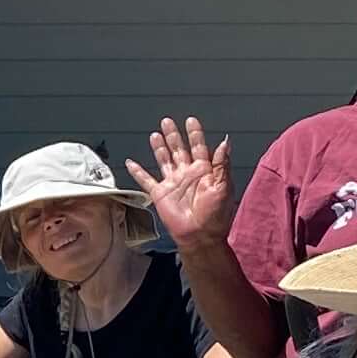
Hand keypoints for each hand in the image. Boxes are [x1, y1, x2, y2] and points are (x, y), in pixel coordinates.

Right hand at [142, 118, 234, 248]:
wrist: (200, 236)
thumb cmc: (215, 216)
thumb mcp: (223, 187)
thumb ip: (222, 164)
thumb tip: (225, 143)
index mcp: (204, 171)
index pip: (198, 147)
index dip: (194, 133)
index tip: (191, 121)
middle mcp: (187, 174)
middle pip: (179, 149)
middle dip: (173, 135)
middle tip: (168, 121)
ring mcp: (173, 183)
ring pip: (164, 160)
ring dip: (159, 147)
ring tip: (155, 134)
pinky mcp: (160, 194)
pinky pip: (146, 180)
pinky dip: (138, 172)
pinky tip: (131, 163)